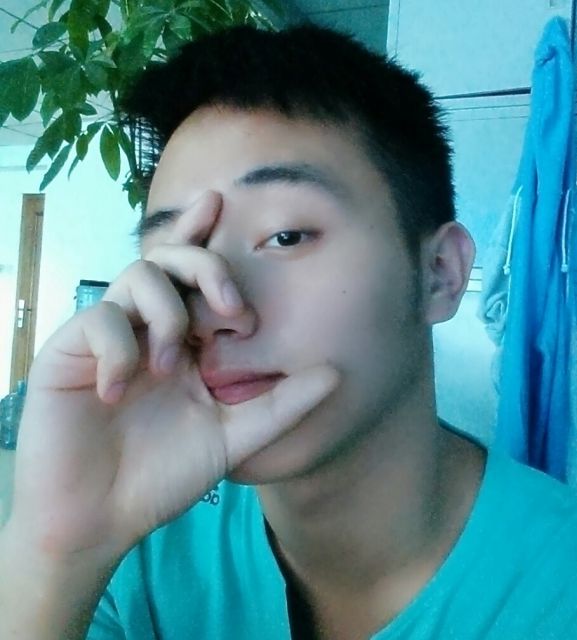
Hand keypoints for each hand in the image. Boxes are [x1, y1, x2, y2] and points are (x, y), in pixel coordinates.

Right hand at [7, 191, 337, 562]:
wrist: (100, 521)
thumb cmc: (162, 477)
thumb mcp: (233, 439)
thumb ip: (282, 406)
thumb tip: (336, 373)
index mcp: (182, 341)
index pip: (192, 275)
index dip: (201, 234)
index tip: (221, 202)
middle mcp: (147, 330)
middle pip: (168, 260)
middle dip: (203, 265)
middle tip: (232, 309)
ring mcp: (107, 338)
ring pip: (136, 278)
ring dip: (166, 313)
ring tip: (173, 366)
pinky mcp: (69, 353)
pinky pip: (97, 322)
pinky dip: (119, 349)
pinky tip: (120, 389)